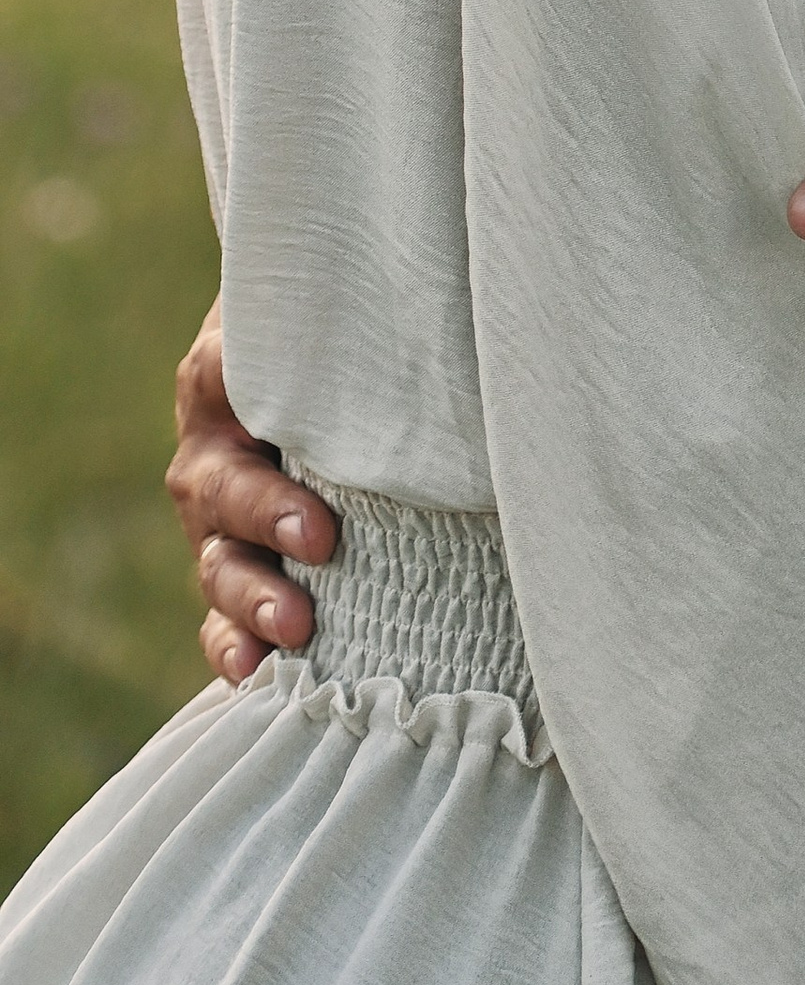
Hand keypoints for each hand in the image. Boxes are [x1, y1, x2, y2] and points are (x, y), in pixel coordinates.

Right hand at [166, 298, 333, 684]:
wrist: (311, 350)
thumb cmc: (329, 322)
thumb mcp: (325, 308)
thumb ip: (341, 323)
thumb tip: (411, 316)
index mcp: (218, 383)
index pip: (226, 410)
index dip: (270, 468)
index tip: (322, 525)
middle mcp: (212, 455)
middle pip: (224, 503)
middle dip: (267, 534)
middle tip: (320, 551)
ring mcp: (218, 521)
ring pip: (220, 567)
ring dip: (250, 605)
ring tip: (291, 632)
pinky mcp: (237, 564)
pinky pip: (220, 616)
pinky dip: (232, 646)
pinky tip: (254, 676)